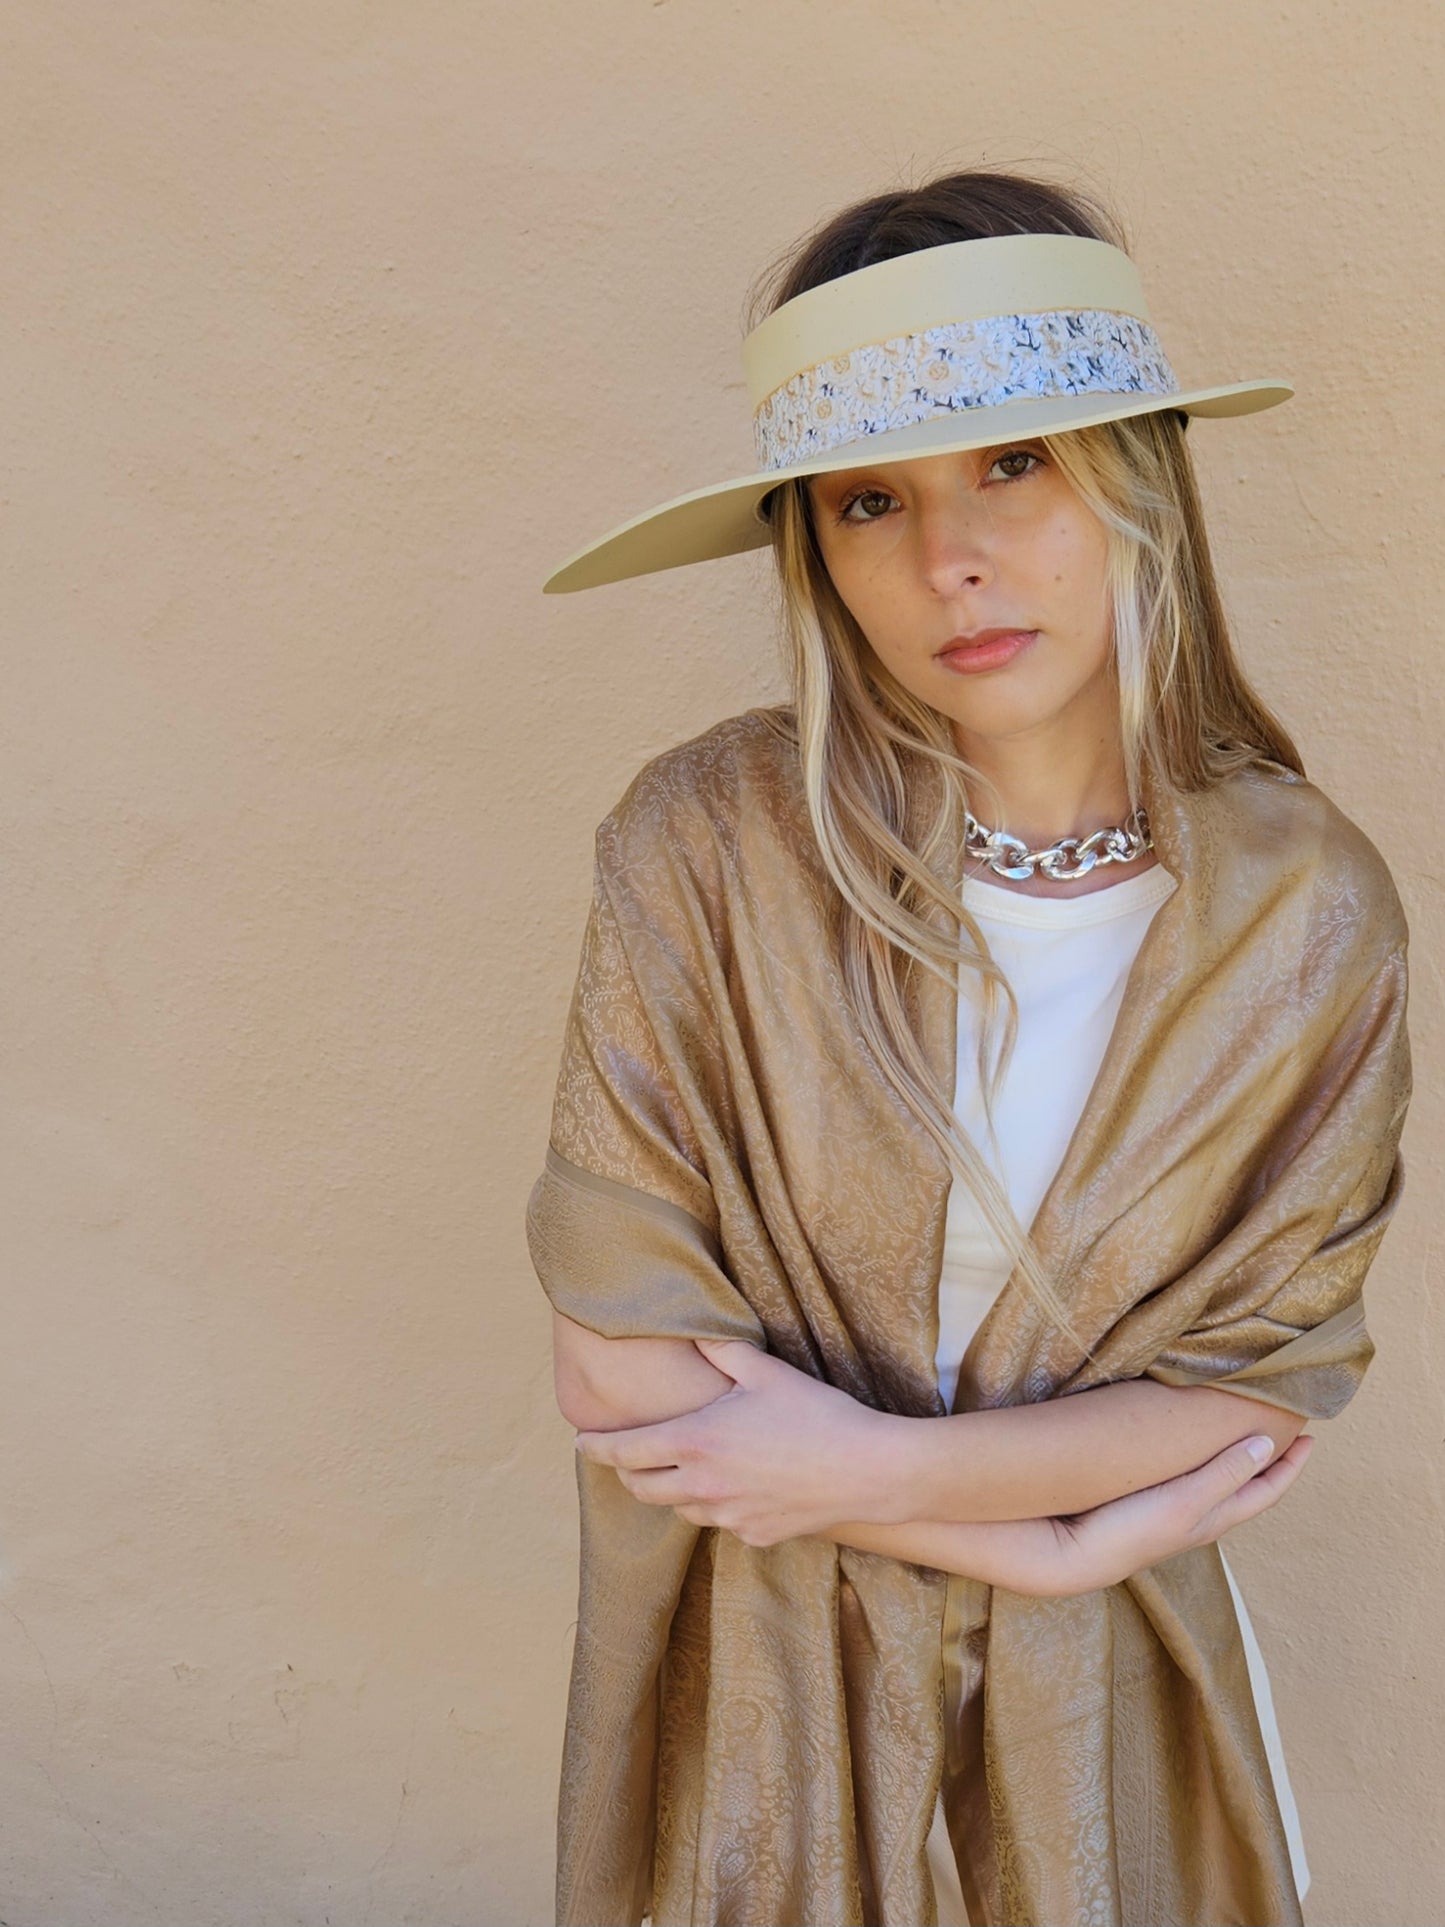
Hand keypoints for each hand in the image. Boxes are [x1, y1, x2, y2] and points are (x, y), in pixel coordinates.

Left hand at [573, 1337, 897, 1545]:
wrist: (866, 1470)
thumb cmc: (816, 1413)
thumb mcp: (763, 1371)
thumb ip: (717, 1352)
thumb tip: (691, 1333)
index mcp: (695, 1442)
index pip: (624, 1451)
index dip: (596, 1448)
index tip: (580, 1443)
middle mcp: (701, 1486)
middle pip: (641, 1488)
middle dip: (628, 1470)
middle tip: (630, 1453)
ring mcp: (727, 1517)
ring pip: (678, 1509)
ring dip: (672, 1489)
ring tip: (687, 1465)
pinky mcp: (754, 1536)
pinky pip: (719, 1523)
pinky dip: (715, 1505)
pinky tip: (739, 1484)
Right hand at [997, 1431, 1315, 1596]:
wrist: (1074, 1552)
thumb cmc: (1131, 1530)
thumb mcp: (1185, 1500)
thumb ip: (1224, 1474)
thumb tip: (1267, 1445)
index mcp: (1215, 1517)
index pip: (1266, 1490)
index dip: (1291, 1466)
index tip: (1310, 1437)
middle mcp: (1199, 1517)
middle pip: (1246, 1487)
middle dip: (1268, 1461)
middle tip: (1282, 1429)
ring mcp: (1171, 1513)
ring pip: (1218, 1483)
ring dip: (1236, 1460)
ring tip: (1241, 1431)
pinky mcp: (1145, 1504)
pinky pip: (1189, 1478)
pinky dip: (1203, 1460)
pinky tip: (1186, 1447)